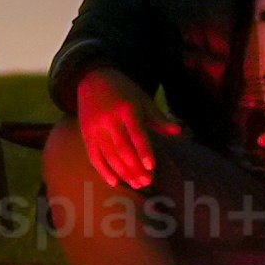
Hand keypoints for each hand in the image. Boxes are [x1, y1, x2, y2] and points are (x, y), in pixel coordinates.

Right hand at [72, 78, 158, 196]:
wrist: (92, 80)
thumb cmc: (124, 92)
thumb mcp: (142, 100)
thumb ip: (158, 118)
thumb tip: (178, 132)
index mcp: (126, 110)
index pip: (136, 134)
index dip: (144, 151)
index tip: (151, 167)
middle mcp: (109, 121)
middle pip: (122, 149)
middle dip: (135, 167)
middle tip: (147, 182)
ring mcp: (96, 129)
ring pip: (109, 156)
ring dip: (123, 172)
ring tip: (136, 184)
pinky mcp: (87, 136)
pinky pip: (94, 157)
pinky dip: (103, 171)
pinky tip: (114, 182)